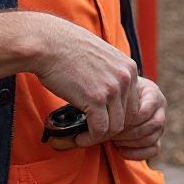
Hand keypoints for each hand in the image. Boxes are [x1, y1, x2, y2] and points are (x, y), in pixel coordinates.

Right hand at [30, 16, 140, 144]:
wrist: (49, 44)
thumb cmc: (69, 50)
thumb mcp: (101, 58)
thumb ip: (111, 75)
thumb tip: (109, 97)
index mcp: (129, 68)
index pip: (134, 104)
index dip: (117, 117)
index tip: (101, 122)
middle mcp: (126, 78)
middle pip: (128, 117)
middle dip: (110, 128)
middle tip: (92, 132)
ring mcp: (112, 88)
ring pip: (115, 127)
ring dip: (100, 136)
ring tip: (85, 136)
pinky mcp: (96, 99)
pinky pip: (100, 130)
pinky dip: (90, 138)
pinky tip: (79, 137)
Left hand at [105, 76, 166, 160]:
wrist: (117, 100)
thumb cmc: (116, 94)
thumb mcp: (117, 90)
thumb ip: (117, 98)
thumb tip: (110, 116)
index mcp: (153, 93)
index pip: (145, 111)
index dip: (129, 120)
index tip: (112, 122)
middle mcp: (160, 109)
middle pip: (152, 125)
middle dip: (129, 132)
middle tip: (112, 133)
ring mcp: (160, 126)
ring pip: (152, 138)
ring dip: (131, 142)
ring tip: (114, 140)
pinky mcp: (156, 140)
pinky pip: (153, 151)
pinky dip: (136, 153)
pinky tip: (120, 150)